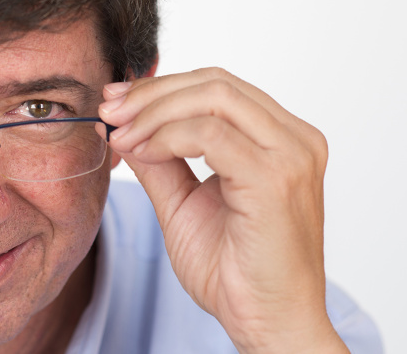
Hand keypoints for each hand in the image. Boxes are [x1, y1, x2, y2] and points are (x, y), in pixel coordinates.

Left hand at [99, 68, 346, 353]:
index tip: (116, 101)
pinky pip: (211, 134)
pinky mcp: (276, 178)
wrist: (267, 324)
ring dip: (154, 111)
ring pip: (213, 97)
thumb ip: (160, 161)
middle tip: (110, 110)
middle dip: (152, 93)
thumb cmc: (236, 272)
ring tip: (119, 132)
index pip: (218, 87)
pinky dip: (167, 135)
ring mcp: (291, 156)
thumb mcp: (184, 203)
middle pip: (215, 83)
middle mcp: (296, 139)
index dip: (162, 88)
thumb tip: (124, 124)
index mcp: (282, 139)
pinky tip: (142, 152)